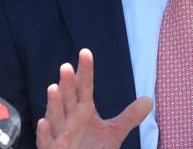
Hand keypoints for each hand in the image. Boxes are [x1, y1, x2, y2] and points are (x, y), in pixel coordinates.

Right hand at [36, 48, 151, 148]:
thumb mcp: (113, 132)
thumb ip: (129, 116)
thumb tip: (149, 100)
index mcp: (84, 110)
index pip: (84, 87)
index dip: (85, 71)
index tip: (85, 52)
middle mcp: (70, 119)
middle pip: (69, 98)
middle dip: (67, 84)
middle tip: (67, 66)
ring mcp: (60, 134)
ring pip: (55, 116)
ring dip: (54, 103)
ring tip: (53, 87)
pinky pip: (47, 142)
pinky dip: (44, 133)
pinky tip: (43, 121)